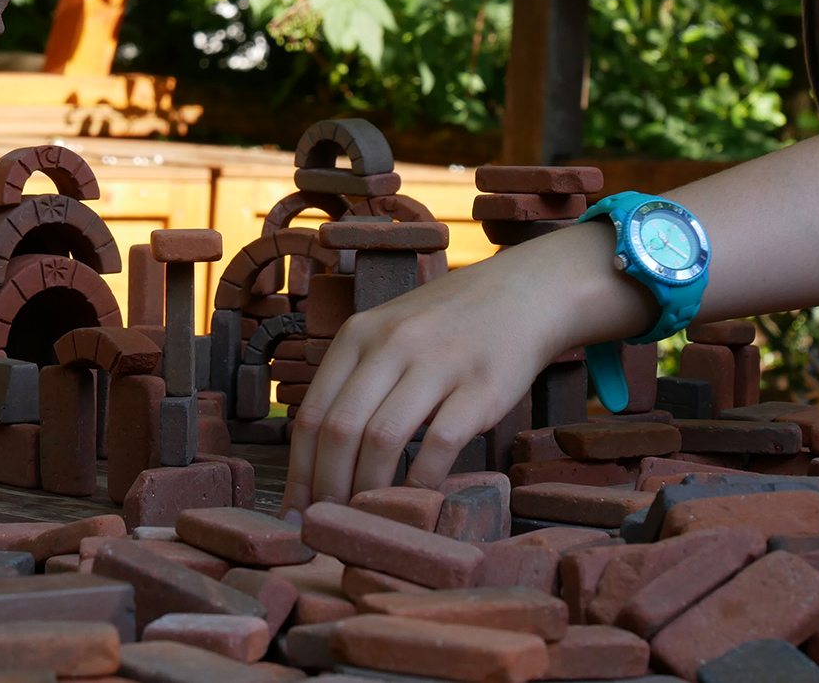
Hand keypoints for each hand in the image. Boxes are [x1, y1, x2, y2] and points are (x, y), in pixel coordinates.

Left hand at [281, 221, 650, 517]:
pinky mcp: (481, 387)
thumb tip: (318, 458)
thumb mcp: (389, 333)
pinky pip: (439, 444)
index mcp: (358, 335)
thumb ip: (356, 381)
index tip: (294, 511)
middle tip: (329, 525)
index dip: (299, 472)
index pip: (310, 414)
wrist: (524, 294)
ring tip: (367, 518)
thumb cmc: (447, 326)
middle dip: (327, 488)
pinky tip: (417, 498)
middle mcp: (391, 344)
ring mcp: (437, 363)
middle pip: (339, 430)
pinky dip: (421, 480)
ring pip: (382, 439)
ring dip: (368, 489)